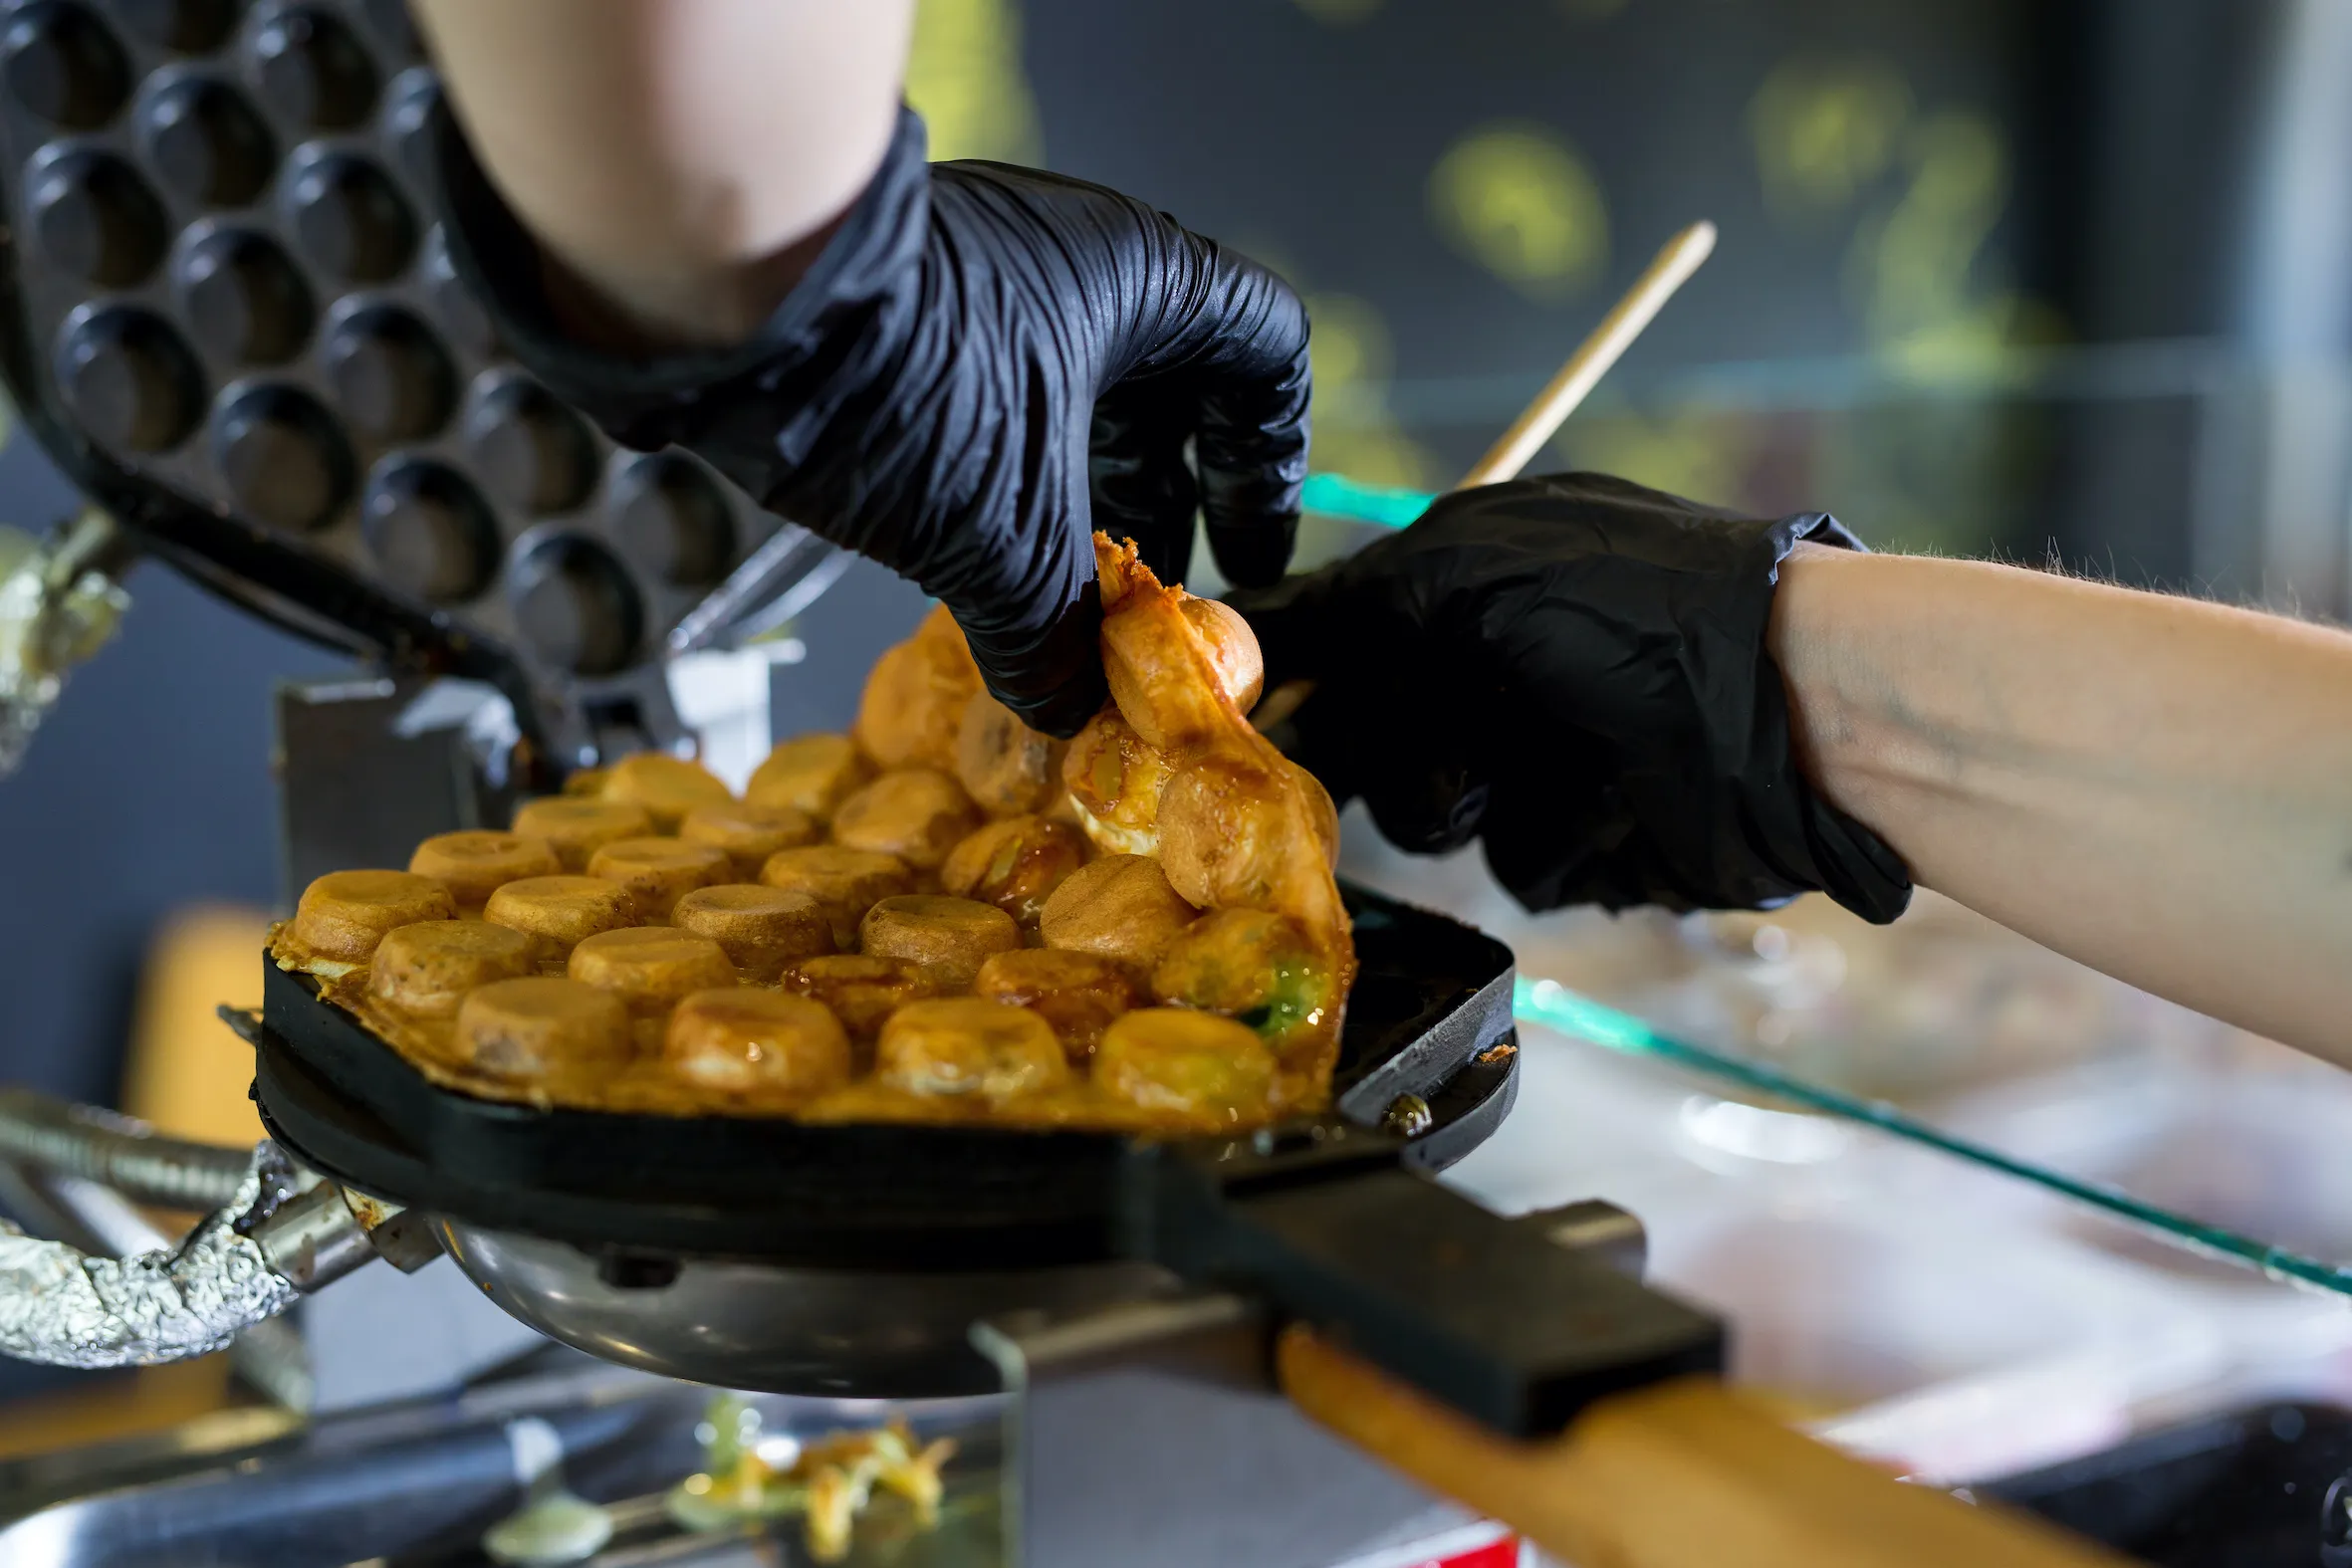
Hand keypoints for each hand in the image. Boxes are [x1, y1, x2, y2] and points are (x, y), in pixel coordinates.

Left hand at [438, 108, 1308, 735]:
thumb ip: (1054, 633)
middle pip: (1162, 394)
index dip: (1270, 465)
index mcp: (1141, 281)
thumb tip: (1072, 710)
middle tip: (1148, 608)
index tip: (1249, 556)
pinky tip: (968, 569)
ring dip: (1068, 511)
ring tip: (1058, 609)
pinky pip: (983, 408)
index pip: (1263, 353)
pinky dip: (993, 490)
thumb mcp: (1002, 533)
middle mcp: (1072, 265)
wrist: (717, 293)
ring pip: (1063, 407)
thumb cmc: (901, 381)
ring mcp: (982, 280)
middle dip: (1158, 511)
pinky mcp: (902, 313)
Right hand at [1228, 473, 1911, 920]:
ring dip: (1474, 793)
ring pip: (1434, 811)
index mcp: (1482, 582)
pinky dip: (1556, 836)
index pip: (1353, 631)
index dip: (1311, 675)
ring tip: (1550, 762)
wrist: (1790, 714)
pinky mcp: (1592, 839)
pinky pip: (1517, 861)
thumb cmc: (1639, 616)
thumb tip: (1253, 626)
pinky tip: (1610, 802)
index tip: (1268, 712)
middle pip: (1379, 733)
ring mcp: (1550, 756)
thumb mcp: (1468, 569)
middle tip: (1431, 740)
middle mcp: (1508, 667)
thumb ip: (1353, 599)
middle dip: (1397, 745)